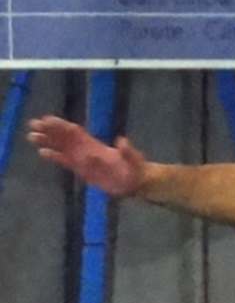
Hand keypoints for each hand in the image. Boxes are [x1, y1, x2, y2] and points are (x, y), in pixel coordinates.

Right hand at [27, 116, 146, 196]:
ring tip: (31, 136)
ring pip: (61, 147)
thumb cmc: (135, 170)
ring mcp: (83, 159)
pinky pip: (65, 161)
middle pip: (64, 136)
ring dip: (47, 140)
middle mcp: (86, 149)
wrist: (135, 182)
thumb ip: (128, 152)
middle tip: (32, 124)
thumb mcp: (134, 160)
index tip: (47, 120)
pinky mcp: (82, 170)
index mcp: (96, 144)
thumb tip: (121, 141)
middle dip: (49, 130)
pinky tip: (42, 152)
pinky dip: (54, 156)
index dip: (61, 126)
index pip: (75, 132)